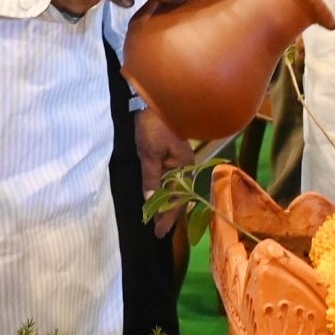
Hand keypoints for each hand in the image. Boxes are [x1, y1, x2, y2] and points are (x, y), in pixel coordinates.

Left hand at [135, 108, 195, 237]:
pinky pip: (169, 179)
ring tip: (157, 220)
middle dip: (169, 215)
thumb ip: (150, 179)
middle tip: (157, 231)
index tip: (159, 234)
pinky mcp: (171, 156)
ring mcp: (179, 161)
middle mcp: (185, 166)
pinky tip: (157, 199)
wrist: (152, 101)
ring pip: (174, 189)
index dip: (168, 218)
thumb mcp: (149, 153)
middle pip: (179, 196)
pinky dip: (163, 191)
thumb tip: (151, 202)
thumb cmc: (152, 126)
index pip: (177, 199)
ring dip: (165, 204)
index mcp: (184, 166)